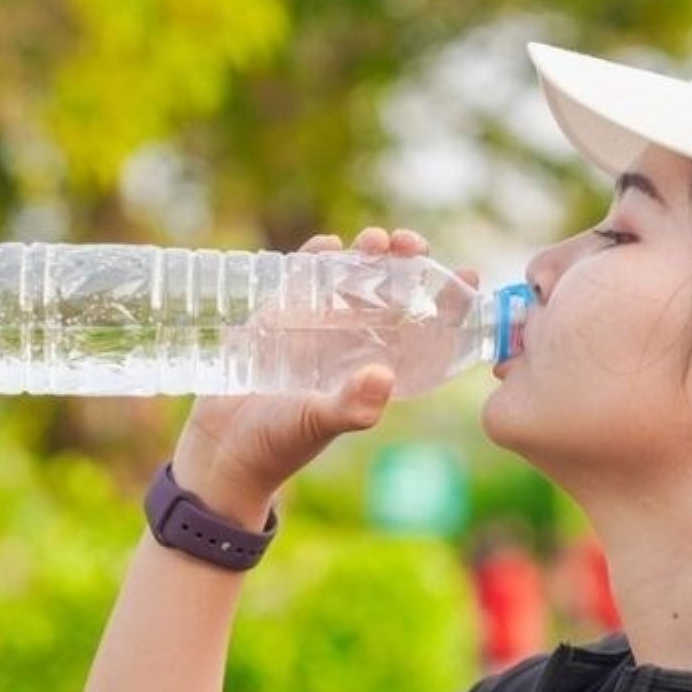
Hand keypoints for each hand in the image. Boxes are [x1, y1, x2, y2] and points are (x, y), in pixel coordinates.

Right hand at [169, 227, 461, 529]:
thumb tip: (382, 376)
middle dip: (406, 262)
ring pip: (352, 278)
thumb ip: (351, 406)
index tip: (468, 275)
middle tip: (410, 244)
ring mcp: (317, 327)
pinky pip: (304, 278)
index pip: (423, 330)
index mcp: (376, 369)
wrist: (223, 449)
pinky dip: (317, 258)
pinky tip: (326, 246)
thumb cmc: (279, 444)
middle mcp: (353, 343)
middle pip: (391, 292)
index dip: (447, 301)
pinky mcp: (279, 316)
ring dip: (367, 254)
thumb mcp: (319, 424)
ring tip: (375, 241)